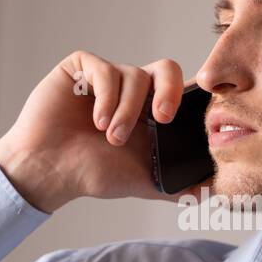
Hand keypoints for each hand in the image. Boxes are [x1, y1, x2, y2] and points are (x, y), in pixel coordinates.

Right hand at [0, 50, 201, 211]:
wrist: (49, 171)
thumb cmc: (91, 173)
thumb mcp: (143, 181)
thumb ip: (178, 186)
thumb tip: (212, 193)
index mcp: (150, 110)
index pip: (180, 89)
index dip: (186, 98)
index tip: (181, 122)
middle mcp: (131, 90)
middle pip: (166, 68)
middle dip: (169, 91)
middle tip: (162, 118)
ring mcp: (106, 77)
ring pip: (134, 75)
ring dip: (126, 110)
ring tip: (110, 136)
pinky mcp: (81, 68)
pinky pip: (104, 69)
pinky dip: (105, 96)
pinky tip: (96, 120)